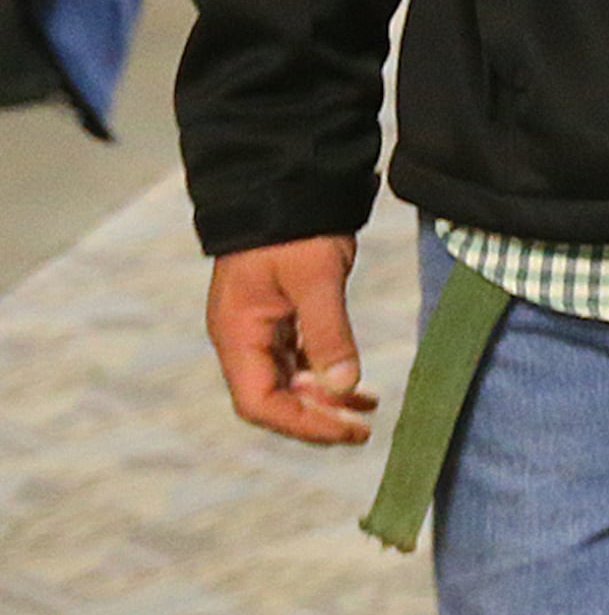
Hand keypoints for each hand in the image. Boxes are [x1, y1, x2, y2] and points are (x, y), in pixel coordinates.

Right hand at [207, 236, 377, 444]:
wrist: (287, 182)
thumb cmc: (294, 228)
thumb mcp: (315, 278)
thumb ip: (329, 333)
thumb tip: (345, 387)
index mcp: (238, 334)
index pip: (259, 402)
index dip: (301, 423)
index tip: (345, 431)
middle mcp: (242, 338)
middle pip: (272, 398)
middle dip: (315, 418)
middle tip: (361, 430)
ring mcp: (259, 328)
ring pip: (288, 382)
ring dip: (323, 400)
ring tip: (365, 413)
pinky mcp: (279, 317)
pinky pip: (298, 360)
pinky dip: (326, 375)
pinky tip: (356, 388)